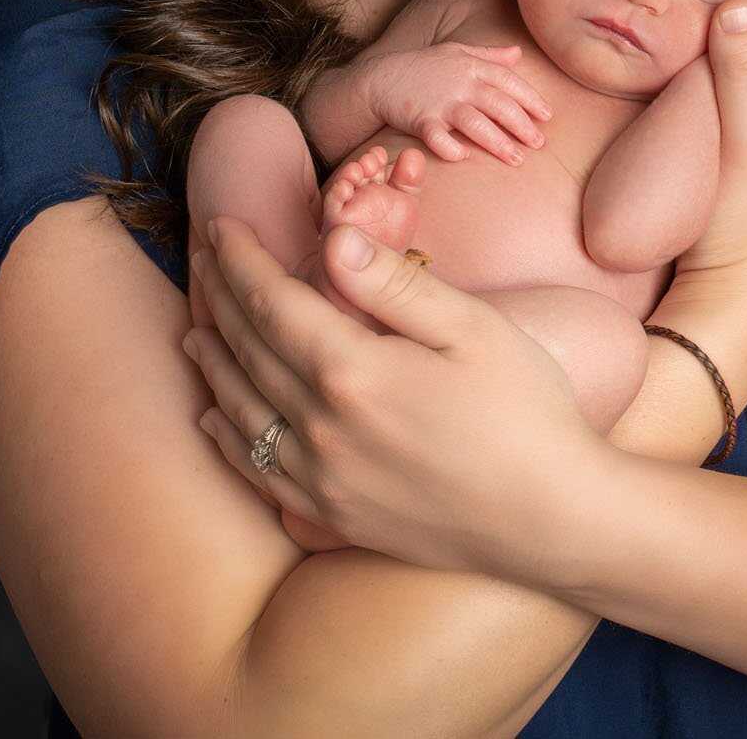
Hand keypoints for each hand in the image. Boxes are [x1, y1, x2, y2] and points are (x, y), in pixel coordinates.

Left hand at [180, 209, 600, 584]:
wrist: (551, 520)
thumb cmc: (526, 412)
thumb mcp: (473, 329)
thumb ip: (394, 285)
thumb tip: (330, 241)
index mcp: (353, 370)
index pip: (273, 300)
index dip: (241, 260)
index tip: (221, 226)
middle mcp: (322, 426)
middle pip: (248, 348)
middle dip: (220, 297)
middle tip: (201, 259)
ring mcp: (322, 478)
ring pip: (241, 407)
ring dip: (213, 361)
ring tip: (195, 327)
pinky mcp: (332, 516)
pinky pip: (256, 470)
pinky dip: (225, 436)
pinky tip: (214, 417)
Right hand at [360, 42, 552, 165]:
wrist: (381, 78)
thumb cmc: (423, 67)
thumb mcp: (456, 52)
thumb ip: (488, 55)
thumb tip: (518, 53)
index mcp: (470, 66)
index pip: (508, 81)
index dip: (530, 98)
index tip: (547, 116)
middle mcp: (459, 83)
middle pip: (498, 104)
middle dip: (521, 125)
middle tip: (539, 144)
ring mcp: (439, 102)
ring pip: (475, 122)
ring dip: (498, 142)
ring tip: (516, 159)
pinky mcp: (420, 119)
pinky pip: (437, 136)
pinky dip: (449, 147)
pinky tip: (463, 157)